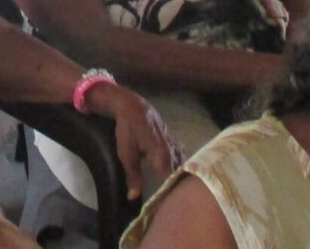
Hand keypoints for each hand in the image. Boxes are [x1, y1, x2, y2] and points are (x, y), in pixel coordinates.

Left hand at [84, 84, 183, 198]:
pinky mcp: (174, 139)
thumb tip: (134, 197)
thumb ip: (133, 176)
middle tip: (175, 200)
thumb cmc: (128, 130)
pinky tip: (180, 171)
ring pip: (182, 164)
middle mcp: (173, 151)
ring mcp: (175, 143)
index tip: (168, 204)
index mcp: (162, 156)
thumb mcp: (126, 154)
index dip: (170, 193)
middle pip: (179, 173)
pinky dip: (182, 164)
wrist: (133, 107)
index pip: (171, 180)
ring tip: (179, 189)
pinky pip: (182, 155)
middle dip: (177, 186)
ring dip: (181, 175)